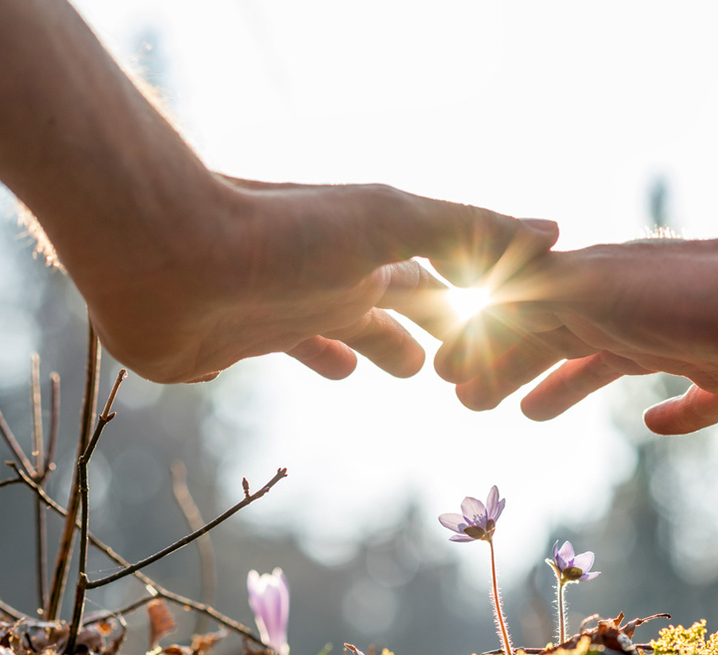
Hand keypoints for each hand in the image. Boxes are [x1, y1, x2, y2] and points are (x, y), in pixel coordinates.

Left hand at [71, 178, 558, 382]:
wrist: (163, 254)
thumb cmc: (280, 235)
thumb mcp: (388, 221)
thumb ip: (467, 228)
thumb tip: (554, 230)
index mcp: (373, 249)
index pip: (441, 274)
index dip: (477, 298)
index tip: (511, 322)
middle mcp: (335, 274)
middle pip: (398, 302)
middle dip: (431, 327)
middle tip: (461, 362)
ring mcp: (288, 306)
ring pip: (347, 328)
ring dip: (377, 344)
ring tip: (401, 369)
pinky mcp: (241, 340)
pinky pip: (290, 350)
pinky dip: (319, 359)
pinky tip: (330, 371)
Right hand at [436, 220, 717, 433]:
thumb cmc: (695, 296)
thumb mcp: (591, 294)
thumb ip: (528, 305)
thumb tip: (470, 325)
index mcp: (596, 294)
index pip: (520, 324)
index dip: (482, 351)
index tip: (446, 380)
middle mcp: (635, 313)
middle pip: (556, 343)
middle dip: (512, 366)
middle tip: (474, 400)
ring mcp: (687, 343)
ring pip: (610, 366)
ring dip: (568, 385)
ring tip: (533, 412)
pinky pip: (695, 399)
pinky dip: (673, 413)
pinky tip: (657, 424)